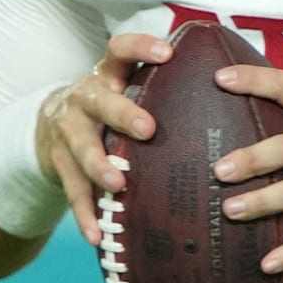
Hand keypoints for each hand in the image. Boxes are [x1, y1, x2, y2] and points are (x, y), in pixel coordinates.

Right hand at [36, 32, 170, 243]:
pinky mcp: (58, 164)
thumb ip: (163, 87)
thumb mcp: (125, 87)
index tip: (167, 52)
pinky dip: (85, 213)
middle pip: (100, 100)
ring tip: (117, 184)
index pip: (120, 50)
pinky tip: (96, 235)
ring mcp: (68, 131)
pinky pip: (72, 190)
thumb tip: (234, 85)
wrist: (48, 125)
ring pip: (82, 147)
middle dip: (122, 113)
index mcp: (108, 75)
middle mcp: (85, 98)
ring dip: (99, 166)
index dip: (141, 47)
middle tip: (148, 129)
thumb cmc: (107, 107)